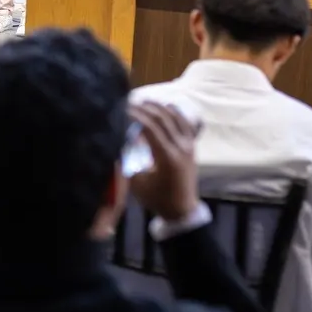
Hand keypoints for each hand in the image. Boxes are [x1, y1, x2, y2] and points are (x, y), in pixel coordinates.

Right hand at [128, 102, 200, 222]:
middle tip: (129, 102)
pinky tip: (166, 106)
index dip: (134, 115)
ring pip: (175, 118)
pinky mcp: (192, 146)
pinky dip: (175, 112)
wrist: (182, 209)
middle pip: (162, 119)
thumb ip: (128, 159)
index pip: (149, 127)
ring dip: (159, 107)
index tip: (121, 109)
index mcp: (166, 157)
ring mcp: (188, 146)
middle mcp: (180, 148)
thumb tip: (119, 138)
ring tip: (144, 101)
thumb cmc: (156, 198)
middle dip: (144, 108)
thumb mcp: (136, 182)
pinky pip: (185, 123)